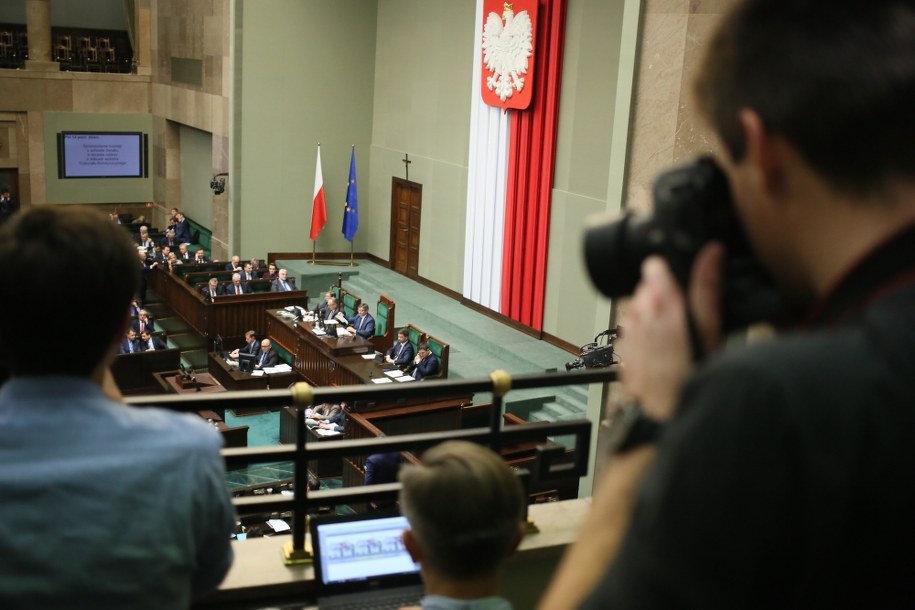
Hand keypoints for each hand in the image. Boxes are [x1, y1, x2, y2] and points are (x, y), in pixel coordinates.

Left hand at [619, 243, 723, 421]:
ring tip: (676, 339)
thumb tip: (712, 253)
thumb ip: (708, 287)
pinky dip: (646, 338)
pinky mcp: (624, 352)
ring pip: (639, 311)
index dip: (668, 271)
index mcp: (659, 303)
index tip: (679, 278)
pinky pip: (633, 334)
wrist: (668, 415)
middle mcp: (638, 315)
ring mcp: (628, 334)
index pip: (654, 267)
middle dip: (663, 297)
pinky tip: (663, 353)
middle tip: (685, 317)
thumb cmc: (692, 375)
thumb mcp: (709, 328)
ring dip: (654, 318)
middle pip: (647, 290)